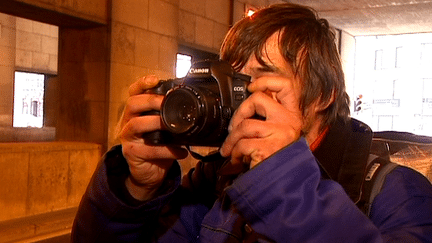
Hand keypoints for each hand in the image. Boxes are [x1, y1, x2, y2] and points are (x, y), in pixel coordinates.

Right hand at [117, 75, 187, 200]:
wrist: (150, 171)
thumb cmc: (159, 145)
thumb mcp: (165, 128)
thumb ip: (171, 115)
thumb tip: (193, 104)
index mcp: (137, 111)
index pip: (134, 92)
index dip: (142, 83)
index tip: (155, 79)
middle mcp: (128, 121)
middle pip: (132, 103)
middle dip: (151, 100)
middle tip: (167, 102)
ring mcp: (127, 137)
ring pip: (136, 124)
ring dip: (156, 123)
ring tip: (173, 126)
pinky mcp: (131, 153)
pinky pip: (148, 149)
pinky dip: (167, 150)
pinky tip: (181, 151)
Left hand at [219, 77, 302, 173]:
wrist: (282, 186)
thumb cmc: (275, 158)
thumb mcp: (276, 134)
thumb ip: (267, 117)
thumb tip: (248, 103)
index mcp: (292, 115)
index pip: (285, 85)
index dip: (267, 80)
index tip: (252, 86)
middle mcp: (290, 121)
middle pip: (257, 99)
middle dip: (238, 113)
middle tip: (234, 128)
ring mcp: (280, 134)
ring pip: (245, 124)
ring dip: (232, 139)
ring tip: (230, 149)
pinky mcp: (269, 148)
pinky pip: (242, 143)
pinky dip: (234, 152)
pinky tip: (237, 159)